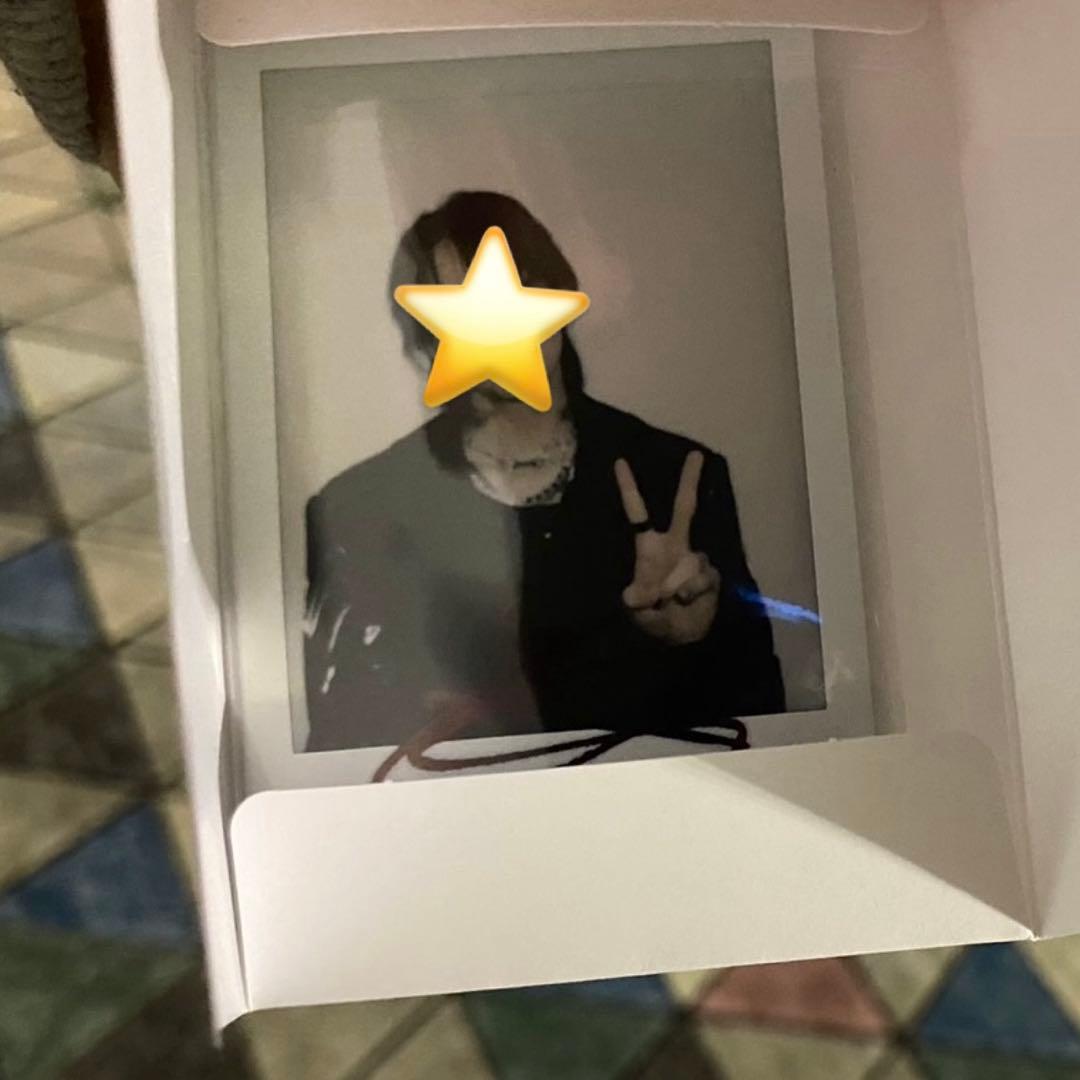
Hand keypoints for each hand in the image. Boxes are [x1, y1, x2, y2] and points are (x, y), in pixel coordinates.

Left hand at [614, 451, 720, 644]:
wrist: (684, 637)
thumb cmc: (655, 617)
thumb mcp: (639, 612)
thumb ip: (636, 602)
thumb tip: (634, 595)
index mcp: (649, 548)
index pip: (638, 514)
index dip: (629, 490)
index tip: (620, 462)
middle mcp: (674, 546)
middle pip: (683, 508)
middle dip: (689, 481)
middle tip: (695, 454)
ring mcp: (694, 558)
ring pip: (694, 559)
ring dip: (680, 585)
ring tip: (671, 602)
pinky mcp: (711, 574)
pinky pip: (704, 578)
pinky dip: (694, 592)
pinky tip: (688, 602)